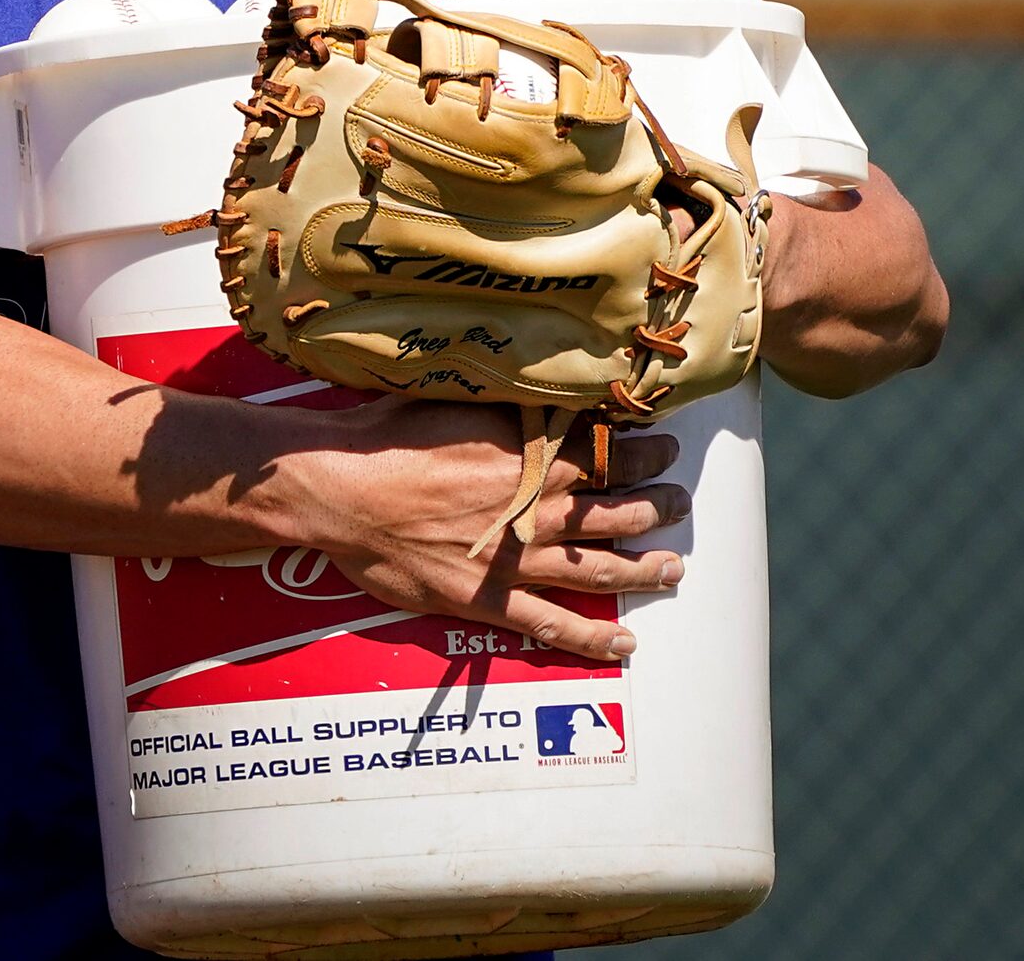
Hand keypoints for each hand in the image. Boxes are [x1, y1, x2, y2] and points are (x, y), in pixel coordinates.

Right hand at [297, 398, 688, 661]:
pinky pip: (552, 626)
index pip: (607, 454)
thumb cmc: (392, 434)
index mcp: (530, 456)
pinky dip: (593, 638)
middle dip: (655, 506)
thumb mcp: (456, 395)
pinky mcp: (489, 600)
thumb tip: (540, 379)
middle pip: (614, 512)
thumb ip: (506, 398)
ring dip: (642, 569)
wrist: (344, 489)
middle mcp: (535, 509)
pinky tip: (624, 644)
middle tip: (679, 502)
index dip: (642, 452)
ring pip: (599, 569)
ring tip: (672, 568)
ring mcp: (516, 560)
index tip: (665, 446)